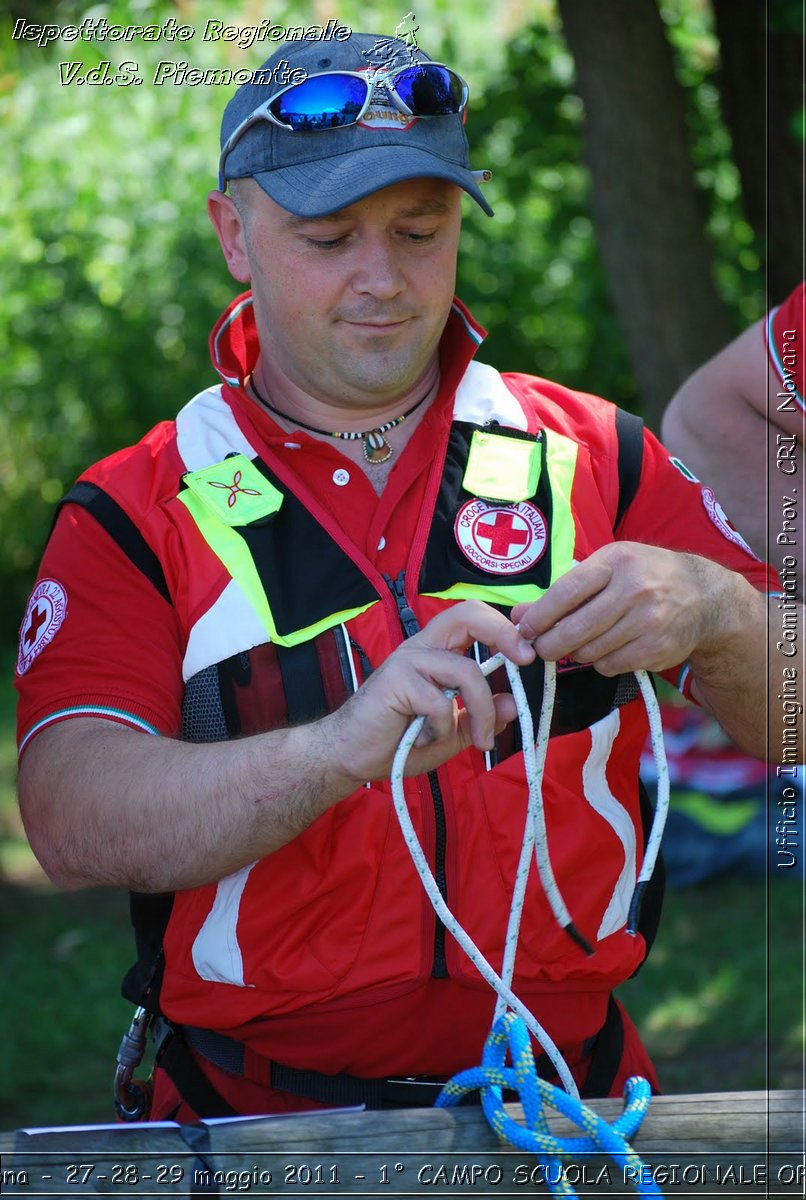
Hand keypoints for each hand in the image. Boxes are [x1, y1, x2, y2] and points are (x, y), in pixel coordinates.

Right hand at [321, 600, 535, 786]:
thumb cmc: (396, 742)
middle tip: (524, 660)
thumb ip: (478, 717)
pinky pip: (440, 702)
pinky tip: (425, 738)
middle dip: (503, 633)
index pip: (472, 619)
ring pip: (466, 672)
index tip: (528, 654)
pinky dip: (443, 727)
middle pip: (467, 614)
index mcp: (436, 653)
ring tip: (479, 741)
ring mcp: (407, 660)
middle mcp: (422, 648)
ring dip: (482, 712)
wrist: (349, 756)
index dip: (504, 628)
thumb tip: (512, 704)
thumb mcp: (450, 732)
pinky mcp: (396, 680)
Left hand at [511, 542, 727, 676]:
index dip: (539, 616)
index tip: (525, 629)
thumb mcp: (608, 567)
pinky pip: (609, 665)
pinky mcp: (657, 649)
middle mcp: (634, 590)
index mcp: (617, 561)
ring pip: (589, 652)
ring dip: (577, 653)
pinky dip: (601, 662)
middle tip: (541, 648)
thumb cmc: (644, 576)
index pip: (566, 593)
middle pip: (574, 629)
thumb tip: (519, 616)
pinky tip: (609, 648)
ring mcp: (648, 622)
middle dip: (549, 645)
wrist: (703, 597)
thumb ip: (564, 590)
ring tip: (583, 642)